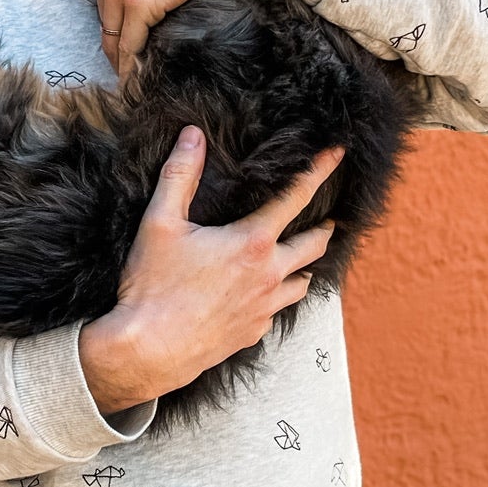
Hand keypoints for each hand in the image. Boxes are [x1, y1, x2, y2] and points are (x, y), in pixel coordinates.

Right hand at [78, 129, 341, 413]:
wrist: (148, 350)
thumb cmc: (152, 288)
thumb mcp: (159, 224)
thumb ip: (179, 176)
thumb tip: (192, 136)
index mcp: (251, 243)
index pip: (296, 196)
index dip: (319, 171)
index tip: (338, 154)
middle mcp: (268, 275)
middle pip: (314, 245)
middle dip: (325, 228)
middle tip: (330, 219)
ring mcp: (264, 308)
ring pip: (302, 284)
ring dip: (304, 267)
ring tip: (301, 258)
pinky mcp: (252, 333)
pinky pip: (275, 311)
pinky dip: (275, 298)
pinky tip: (263, 295)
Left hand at [89, 0, 273, 78]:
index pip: (104, 6)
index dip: (115, 30)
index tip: (122, 51)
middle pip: (105, 25)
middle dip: (116, 51)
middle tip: (127, 76)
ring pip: (115, 40)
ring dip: (124, 64)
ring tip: (135, 84)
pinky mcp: (138, 3)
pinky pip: (131, 45)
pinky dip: (133, 67)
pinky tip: (138, 82)